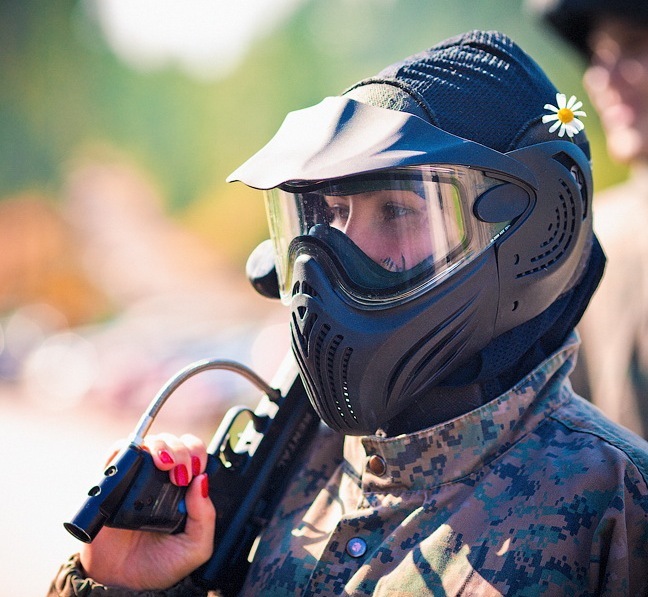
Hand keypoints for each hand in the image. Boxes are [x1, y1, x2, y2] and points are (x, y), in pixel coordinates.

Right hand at [79, 433, 215, 590]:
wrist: (121, 584)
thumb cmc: (159, 565)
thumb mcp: (194, 548)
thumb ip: (205, 517)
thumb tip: (202, 480)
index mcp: (185, 489)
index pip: (195, 455)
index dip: (197, 454)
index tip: (194, 471)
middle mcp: (162, 478)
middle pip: (175, 443)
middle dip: (181, 449)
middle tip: (179, 472)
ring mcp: (137, 477)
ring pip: (151, 442)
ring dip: (160, 445)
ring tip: (163, 464)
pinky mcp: (112, 481)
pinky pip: (118, 453)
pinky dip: (127, 450)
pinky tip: (136, 463)